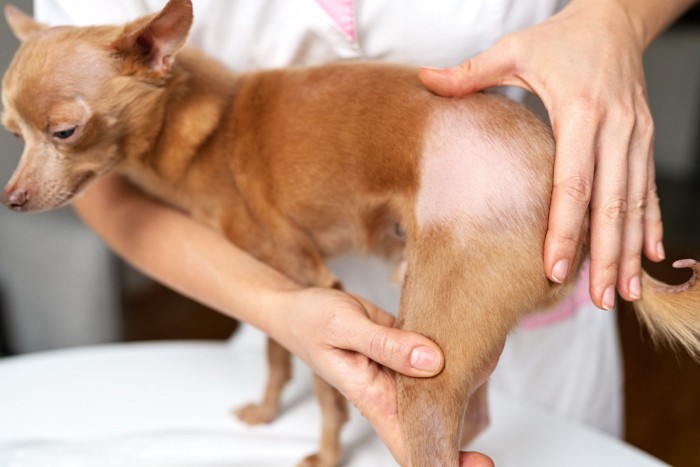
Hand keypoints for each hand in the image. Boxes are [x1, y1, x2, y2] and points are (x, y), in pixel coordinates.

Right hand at [276, 286, 493, 466]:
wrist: (297, 306)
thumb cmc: (310, 321)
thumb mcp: (344, 326)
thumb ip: (386, 344)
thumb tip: (433, 361)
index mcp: (373, 398)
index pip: (411, 447)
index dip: (446, 462)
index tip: (480, 462)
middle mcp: (390, 392)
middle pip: (432, 425)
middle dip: (463, 432)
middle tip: (493, 440)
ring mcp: (398, 372)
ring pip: (436, 391)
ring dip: (462, 389)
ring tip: (489, 370)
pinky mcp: (403, 350)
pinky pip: (431, 359)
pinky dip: (451, 357)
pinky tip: (472, 346)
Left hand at [418, 0, 665, 309]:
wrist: (615, 21)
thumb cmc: (561, 38)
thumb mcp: (515, 50)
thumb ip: (471, 72)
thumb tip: (424, 80)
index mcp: (580, 111)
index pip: (573, 181)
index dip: (565, 228)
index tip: (553, 268)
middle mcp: (615, 128)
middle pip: (610, 203)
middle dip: (604, 256)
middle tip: (596, 299)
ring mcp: (635, 137)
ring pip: (634, 204)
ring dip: (628, 251)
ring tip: (621, 293)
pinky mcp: (644, 140)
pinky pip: (648, 189)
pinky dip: (648, 225)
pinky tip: (647, 257)